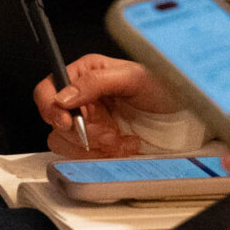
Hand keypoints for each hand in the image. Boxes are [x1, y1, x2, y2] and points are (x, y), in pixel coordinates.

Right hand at [34, 52, 180, 154]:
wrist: (181, 117)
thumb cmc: (162, 89)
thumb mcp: (132, 78)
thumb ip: (95, 82)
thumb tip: (65, 96)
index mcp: (85, 73)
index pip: (48, 89)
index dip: (50, 107)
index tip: (67, 122)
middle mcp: (82, 97)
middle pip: (54, 121)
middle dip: (82, 132)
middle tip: (107, 133)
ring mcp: (87, 121)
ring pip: (66, 143)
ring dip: (95, 146)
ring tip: (119, 139)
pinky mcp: (95, 142)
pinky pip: (83, 156)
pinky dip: (103, 155)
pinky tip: (122, 145)